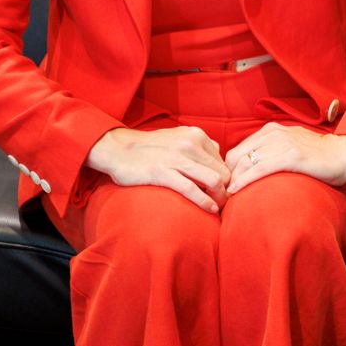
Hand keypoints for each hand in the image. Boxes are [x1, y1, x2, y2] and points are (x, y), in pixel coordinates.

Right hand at [86, 125, 230, 212]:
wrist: (118, 149)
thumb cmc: (150, 148)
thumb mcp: (178, 137)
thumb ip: (198, 145)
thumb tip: (218, 155)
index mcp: (196, 135)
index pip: (223, 161)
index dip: (226, 178)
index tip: (224, 191)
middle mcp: (190, 144)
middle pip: (222, 172)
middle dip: (227, 190)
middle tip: (224, 203)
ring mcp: (177, 158)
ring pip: (213, 180)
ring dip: (220, 197)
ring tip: (219, 207)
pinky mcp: (163, 172)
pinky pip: (192, 190)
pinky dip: (205, 202)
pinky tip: (209, 209)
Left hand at [223, 122, 345, 194]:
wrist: (345, 153)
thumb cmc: (318, 155)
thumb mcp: (289, 146)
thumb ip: (271, 152)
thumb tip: (250, 170)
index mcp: (270, 131)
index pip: (236, 151)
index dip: (227, 171)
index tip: (225, 189)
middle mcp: (273, 134)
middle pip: (235, 157)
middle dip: (225, 178)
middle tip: (222, 197)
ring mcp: (283, 144)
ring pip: (244, 163)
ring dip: (231, 182)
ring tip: (227, 199)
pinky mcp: (292, 157)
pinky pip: (259, 169)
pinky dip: (244, 181)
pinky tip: (236, 191)